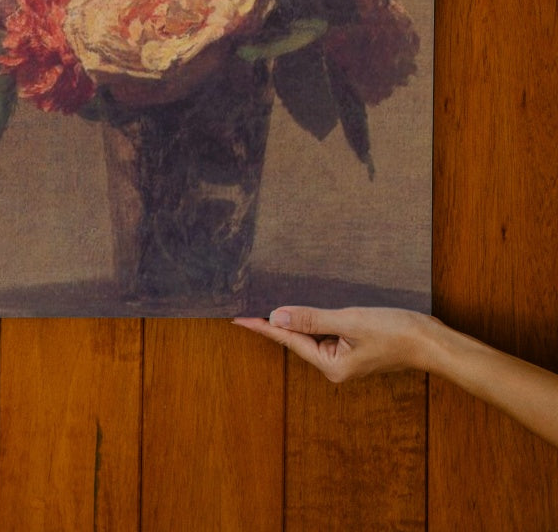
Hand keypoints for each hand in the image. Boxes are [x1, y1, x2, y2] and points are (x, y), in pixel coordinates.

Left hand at [235, 305, 557, 445]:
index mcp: (331, 365)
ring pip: (313, 335)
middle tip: (249, 307)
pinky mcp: (357, 348)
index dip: (263, 327)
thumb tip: (276, 318)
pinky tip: (307, 308)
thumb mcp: (349, 321)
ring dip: (297, 320)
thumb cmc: (395, 331)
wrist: (432, 341)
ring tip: (271, 305)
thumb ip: (311, 319)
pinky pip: (328, 332)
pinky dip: (316, 319)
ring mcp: (347, 358)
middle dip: (276, 324)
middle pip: (298, 340)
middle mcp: (335, 366)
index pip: (289, 341)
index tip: (239, 319)